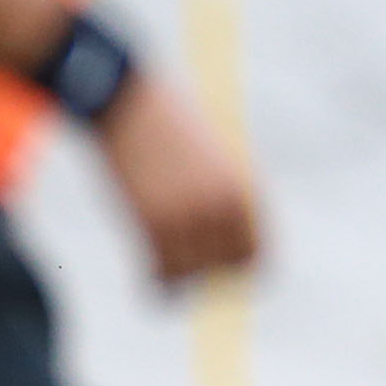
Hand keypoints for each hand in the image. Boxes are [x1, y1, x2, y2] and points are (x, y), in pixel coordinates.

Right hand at [94, 69, 260, 285]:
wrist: (127, 100)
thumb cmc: (166, 124)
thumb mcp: (210, 157)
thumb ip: (222, 195)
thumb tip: (224, 238)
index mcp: (244, 187)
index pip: (259, 250)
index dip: (241, 267)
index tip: (220, 271)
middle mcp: (226, 204)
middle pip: (230, 266)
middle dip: (210, 274)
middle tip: (187, 272)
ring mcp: (192, 213)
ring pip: (195, 273)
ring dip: (181, 279)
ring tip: (164, 276)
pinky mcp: (155, 218)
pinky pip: (165, 272)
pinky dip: (157, 285)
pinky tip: (150, 283)